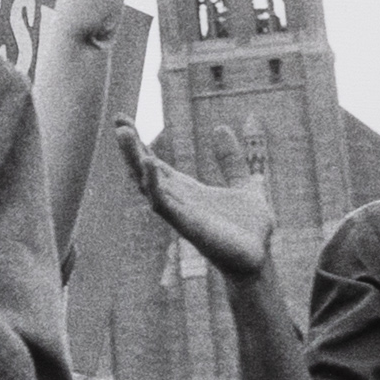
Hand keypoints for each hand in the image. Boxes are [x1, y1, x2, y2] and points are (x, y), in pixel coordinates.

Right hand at [115, 118, 271, 277]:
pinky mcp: (188, 226)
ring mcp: (180, 213)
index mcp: (189, 190)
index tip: (124, 119)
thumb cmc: (251, 230)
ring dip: (134, 159)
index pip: (156, 163)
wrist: (261, 260)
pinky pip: (164, 203)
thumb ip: (231, 160)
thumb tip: (220, 127)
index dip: (140, 143)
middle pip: (145, 171)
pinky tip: (149, 162)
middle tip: (118, 121)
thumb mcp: (245, 184)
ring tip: (124, 133)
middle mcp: (179, 201)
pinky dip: (154, 183)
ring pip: (147, 184)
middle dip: (130, 148)